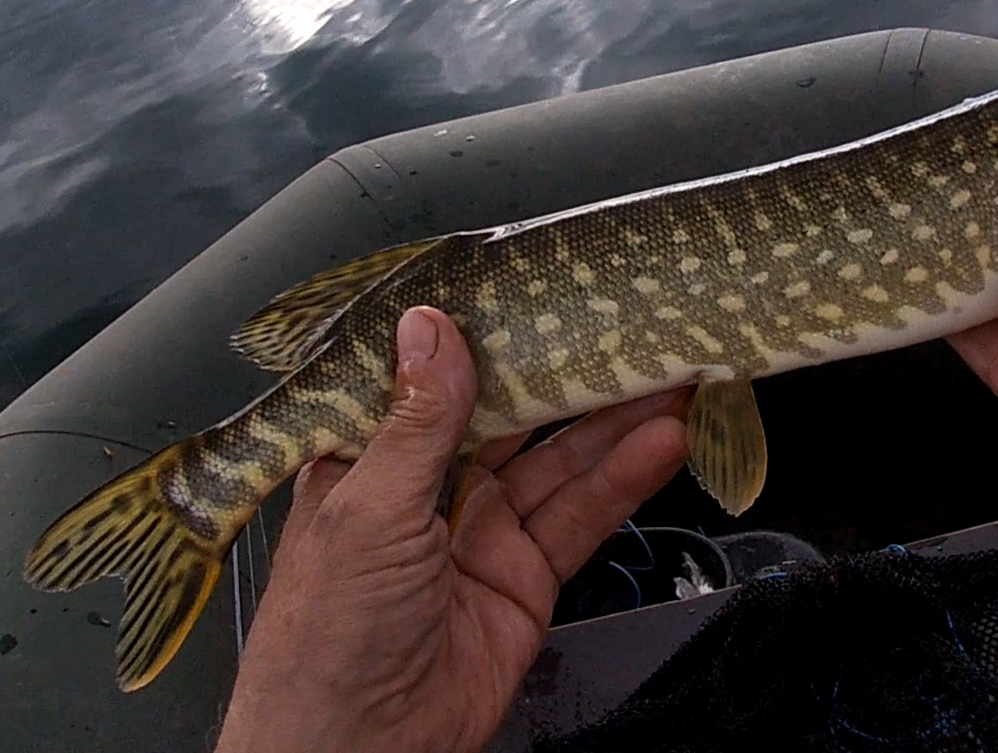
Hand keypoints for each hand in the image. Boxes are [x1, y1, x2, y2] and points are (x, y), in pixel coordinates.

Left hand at [216, 307, 690, 752]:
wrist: (358, 748)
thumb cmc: (327, 633)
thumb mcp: (368, 508)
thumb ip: (417, 419)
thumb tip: (431, 327)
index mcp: (372, 456)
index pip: (439, 377)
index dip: (493, 335)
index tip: (544, 290)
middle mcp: (429, 486)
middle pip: (514, 414)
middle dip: (571, 373)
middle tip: (632, 328)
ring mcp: (482, 531)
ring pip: (559, 461)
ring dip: (614, 421)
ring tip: (670, 376)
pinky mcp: (526, 578)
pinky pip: (580, 517)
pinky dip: (624, 481)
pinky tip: (659, 444)